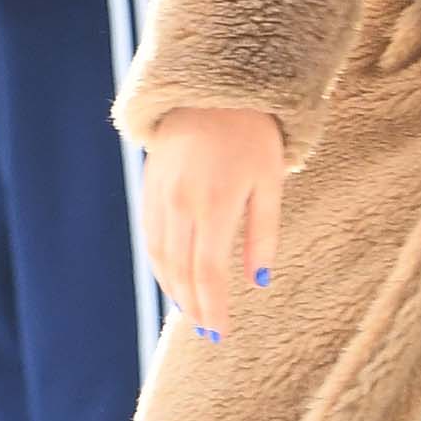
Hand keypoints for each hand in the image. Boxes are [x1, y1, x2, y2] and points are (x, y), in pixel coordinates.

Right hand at [141, 105, 284, 343]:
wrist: (213, 88)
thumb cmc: (253, 135)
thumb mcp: (270, 182)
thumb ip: (263, 234)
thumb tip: (258, 281)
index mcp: (214, 205)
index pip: (208, 273)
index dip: (212, 307)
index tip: (221, 332)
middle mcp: (180, 204)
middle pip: (180, 271)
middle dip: (193, 305)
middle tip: (208, 331)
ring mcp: (159, 195)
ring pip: (160, 257)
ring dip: (174, 289)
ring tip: (192, 311)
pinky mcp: (149, 186)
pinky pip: (150, 235)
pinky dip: (160, 263)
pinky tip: (172, 278)